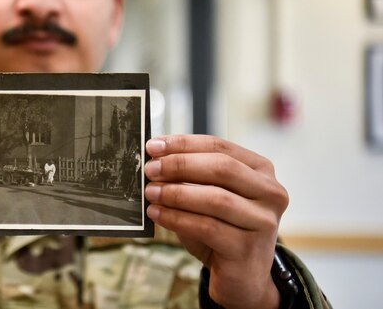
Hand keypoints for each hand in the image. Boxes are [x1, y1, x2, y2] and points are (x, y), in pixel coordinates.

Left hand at [145, 135, 287, 308]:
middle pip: (222, 168)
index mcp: (261, 171)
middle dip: (180, 165)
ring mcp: (264, 221)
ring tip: (150, 193)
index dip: (184, 144)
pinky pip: (207, 227)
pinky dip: (176, 218)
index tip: (153, 145)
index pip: (219, 146)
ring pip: (216, 198)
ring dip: (176, 193)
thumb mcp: (206, 196)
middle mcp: (271, 193)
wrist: (240, 278)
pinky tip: (157, 214)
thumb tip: (154, 158)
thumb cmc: (221, 230)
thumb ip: (189, 176)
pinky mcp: (250, 248)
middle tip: (150, 169)